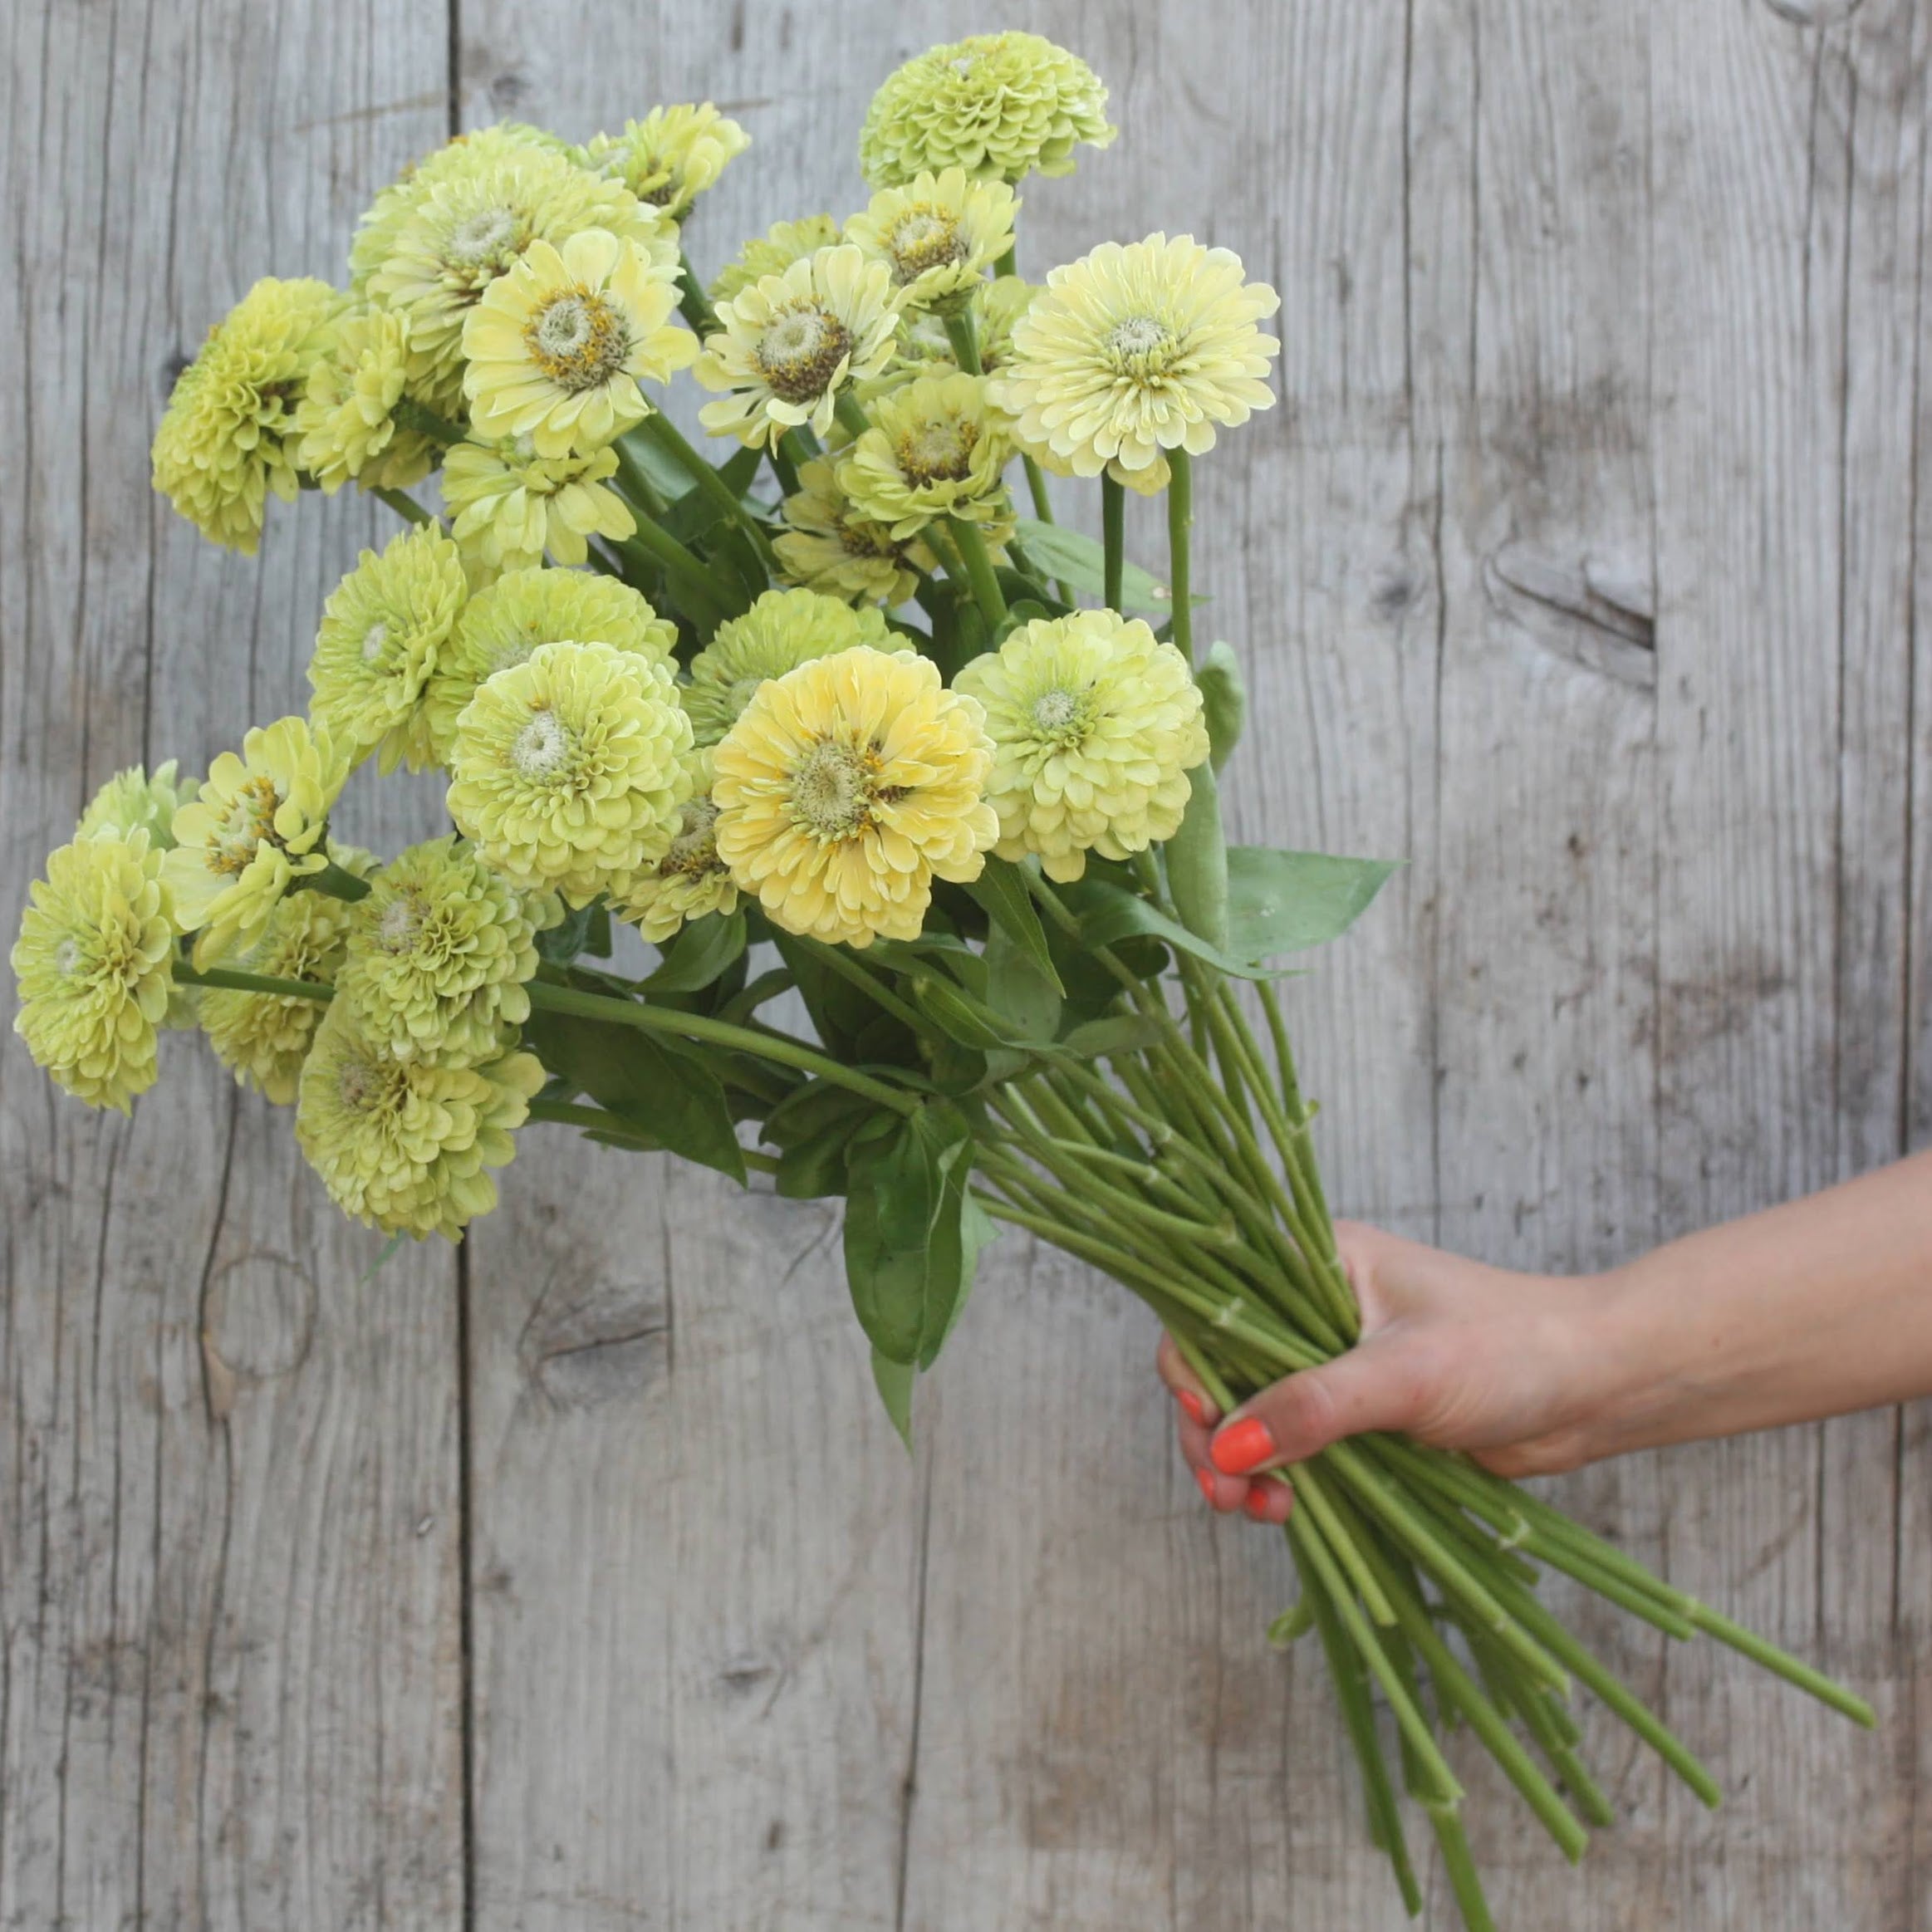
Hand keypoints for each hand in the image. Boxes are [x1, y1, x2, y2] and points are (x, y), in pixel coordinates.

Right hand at [1157, 1220, 1620, 1522]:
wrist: (1596, 1386)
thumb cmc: (1510, 1350)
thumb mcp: (1404, 1375)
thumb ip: (1314, 1407)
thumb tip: (1229, 1446)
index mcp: (1315, 1260)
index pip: (1216, 1303)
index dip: (1192, 1362)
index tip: (1202, 1420)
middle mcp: (1312, 1304)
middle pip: (1223, 1367)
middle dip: (1216, 1432)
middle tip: (1228, 1491)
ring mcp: (1335, 1361)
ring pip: (1254, 1414)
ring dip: (1245, 1464)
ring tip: (1261, 1510)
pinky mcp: (1359, 1414)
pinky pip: (1296, 1446)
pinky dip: (1282, 1479)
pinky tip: (1288, 1510)